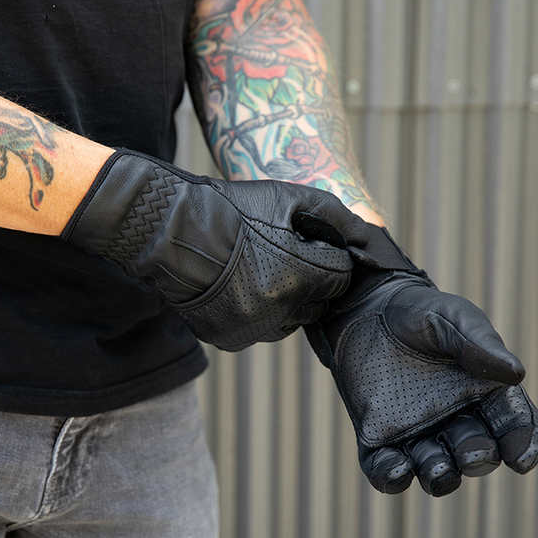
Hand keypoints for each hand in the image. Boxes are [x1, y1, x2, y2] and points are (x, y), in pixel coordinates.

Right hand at [63, 149, 368, 350]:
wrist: (172, 231)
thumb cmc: (230, 209)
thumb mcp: (285, 198)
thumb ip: (332, 215)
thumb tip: (365, 234)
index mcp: (299, 273)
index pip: (340, 278)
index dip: (331, 260)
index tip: (315, 248)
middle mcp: (279, 308)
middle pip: (319, 304)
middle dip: (312, 282)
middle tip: (287, 258)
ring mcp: (252, 328)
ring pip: (291, 322)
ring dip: (287, 301)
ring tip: (262, 271)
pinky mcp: (230, 340)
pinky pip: (259, 331)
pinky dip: (257, 314)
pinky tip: (241, 287)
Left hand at [305, 225, 537, 495]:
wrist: (365, 310)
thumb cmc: (417, 313)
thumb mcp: (450, 317)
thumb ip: (478, 342)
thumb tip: (515, 373)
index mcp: (485, 393)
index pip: (514, 424)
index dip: (524, 443)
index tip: (523, 458)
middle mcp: (456, 421)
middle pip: (477, 453)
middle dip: (477, 457)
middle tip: (471, 452)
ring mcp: (417, 434)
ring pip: (437, 470)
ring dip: (440, 475)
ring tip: (436, 467)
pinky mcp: (378, 439)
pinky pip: (386, 470)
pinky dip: (392, 477)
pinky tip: (395, 469)